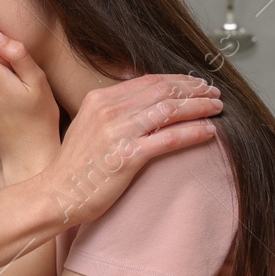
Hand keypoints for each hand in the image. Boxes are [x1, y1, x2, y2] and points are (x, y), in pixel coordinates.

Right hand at [40, 73, 222, 224]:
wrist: (58, 194)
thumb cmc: (76, 166)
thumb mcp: (89, 126)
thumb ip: (113, 111)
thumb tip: (145, 101)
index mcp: (99, 99)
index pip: (148, 81)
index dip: (178, 80)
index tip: (197, 85)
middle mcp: (108, 111)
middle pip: (162, 91)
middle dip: (194, 90)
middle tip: (214, 94)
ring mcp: (117, 133)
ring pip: (169, 110)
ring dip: (198, 107)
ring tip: (217, 109)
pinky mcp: (127, 157)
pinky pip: (168, 139)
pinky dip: (192, 132)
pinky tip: (208, 132)